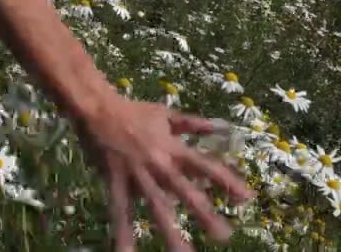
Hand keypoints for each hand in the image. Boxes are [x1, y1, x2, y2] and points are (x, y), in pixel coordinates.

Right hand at [78, 94, 253, 250]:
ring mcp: (137, 174)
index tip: (246, 199)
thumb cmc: (132, 111)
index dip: (227, 181)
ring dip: (170, 232)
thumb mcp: (164, 113)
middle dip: (205, 214)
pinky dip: (122, 232)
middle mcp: (159, 163)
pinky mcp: (116, 181)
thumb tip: (217, 127)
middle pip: (185, 192)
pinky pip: (120, 210)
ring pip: (156, 206)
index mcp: (173, 147)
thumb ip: (191, 123)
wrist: (97, 107)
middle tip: (223, 236)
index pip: (206, 166)